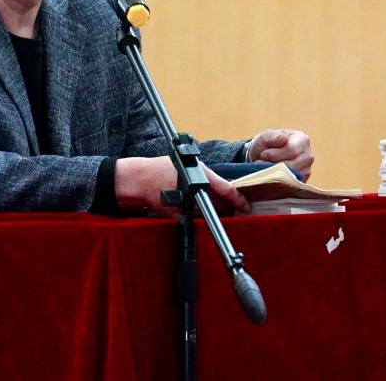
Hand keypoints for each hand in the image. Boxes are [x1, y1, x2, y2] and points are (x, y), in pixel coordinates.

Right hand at [114, 156, 249, 217]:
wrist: (139, 179)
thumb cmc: (160, 169)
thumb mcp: (184, 165)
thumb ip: (202, 175)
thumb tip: (219, 187)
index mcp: (199, 176)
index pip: (225, 188)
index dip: (238, 199)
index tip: (246, 206)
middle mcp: (194, 191)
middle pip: (218, 205)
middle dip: (225, 207)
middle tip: (232, 208)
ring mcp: (185, 204)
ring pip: (206, 213)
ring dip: (211, 212)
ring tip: (215, 210)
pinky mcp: (176, 215)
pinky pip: (192, 218)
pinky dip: (194, 216)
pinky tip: (192, 211)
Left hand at [244, 128, 313, 180]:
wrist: (264, 157)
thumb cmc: (266, 144)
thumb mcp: (266, 136)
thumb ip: (273, 136)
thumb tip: (283, 139)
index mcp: (302, 139)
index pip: (291, 150)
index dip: (275, 154)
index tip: (263, 154)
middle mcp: (308, 155)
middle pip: (292, 164)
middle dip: (273, 165)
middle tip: (261, 163)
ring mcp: (306, 170)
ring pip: (291, 176)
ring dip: (275, 174)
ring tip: (264, 169)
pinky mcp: (301, 182)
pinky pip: (290, 185)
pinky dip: (279, 182)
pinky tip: (271, 176)